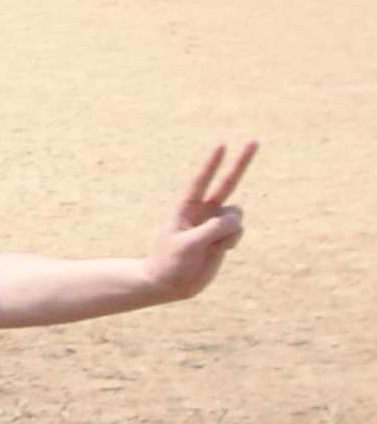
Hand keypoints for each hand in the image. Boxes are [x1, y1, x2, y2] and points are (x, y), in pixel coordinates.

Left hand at [141, 143, 253, 303]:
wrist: (170, 283)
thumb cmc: (171, 261)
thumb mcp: (188, 244)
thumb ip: (212, 230)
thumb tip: (235, 219)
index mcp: (186, 205)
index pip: (201, 179)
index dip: (212, 163)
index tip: (221, 144)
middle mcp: (203, 209)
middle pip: (227, 181)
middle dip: (241, 162)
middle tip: (253, 140)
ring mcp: (215, 222)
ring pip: (237, 215)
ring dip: (230, 230)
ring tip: (211, 245)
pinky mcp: (224, 236)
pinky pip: (238, 232)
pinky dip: (232, 241)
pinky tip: (217, 251)